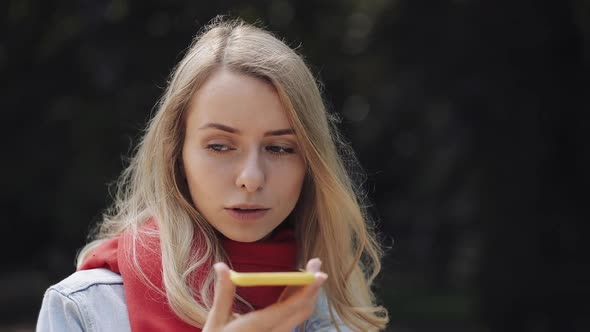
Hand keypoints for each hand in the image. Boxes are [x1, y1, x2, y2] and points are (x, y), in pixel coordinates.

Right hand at [203, 258, 326, 331]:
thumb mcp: (216, 322)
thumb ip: (224, 294)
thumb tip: (221, 266)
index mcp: (258, 327)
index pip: (291, 308)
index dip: (308, 290)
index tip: (320, 275)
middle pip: (303, 310)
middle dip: (312, 286)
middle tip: (315, 263)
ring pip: (300, 314)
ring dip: (306, 292)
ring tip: (308, 270)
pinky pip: (293, 318)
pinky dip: (297, 300)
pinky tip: (295, 286)